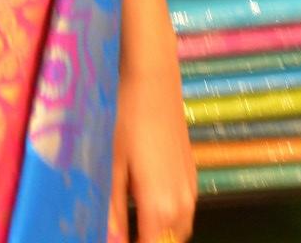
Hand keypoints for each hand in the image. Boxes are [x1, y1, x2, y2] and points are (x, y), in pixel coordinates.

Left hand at [107, 61, 196, 242]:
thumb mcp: (110, 164)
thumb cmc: (125, 115)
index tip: (112, 238)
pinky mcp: (190, 172)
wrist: (152, 74)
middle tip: (118, 230)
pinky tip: (141, 198)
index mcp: (161, 207)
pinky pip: (183, 210)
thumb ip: (111, 211)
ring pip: (177, 230)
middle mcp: (183, 204)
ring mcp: (190, 187)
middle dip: (147, 240)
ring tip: (127, 220)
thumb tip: (110, 240)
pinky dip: (166, 216)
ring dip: (157, 232)